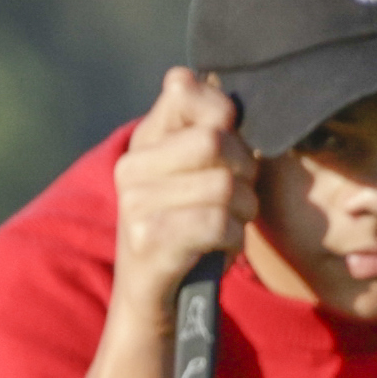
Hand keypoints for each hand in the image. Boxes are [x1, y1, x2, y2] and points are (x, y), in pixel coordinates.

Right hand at [108, 67, 256, 322]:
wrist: (155, 303)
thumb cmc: (191, 233)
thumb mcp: (198, 175)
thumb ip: (205, 128)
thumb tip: (189, 74)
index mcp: (145, 142)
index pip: (185, 91)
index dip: (225, 114)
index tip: (231, 144)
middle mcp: (131, 167)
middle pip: (216, 141)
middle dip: (245, 172)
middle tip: (236, 198)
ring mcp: (135, 204)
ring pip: (225, 185)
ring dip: (243, 212)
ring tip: (226, 226)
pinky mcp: (148, 241)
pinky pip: (218, 223)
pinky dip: (233, 238)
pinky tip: (218, 247)